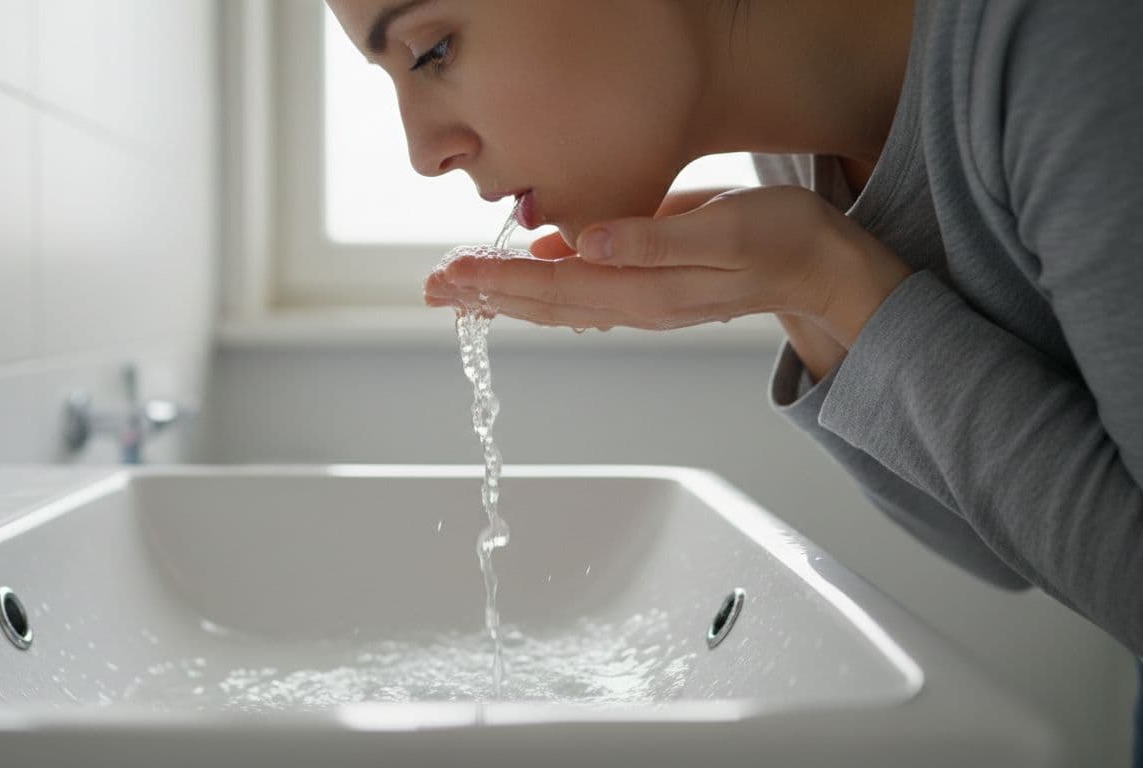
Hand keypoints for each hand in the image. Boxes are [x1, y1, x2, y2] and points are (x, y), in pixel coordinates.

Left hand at [425, 185, 912, 350]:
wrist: (821, 267)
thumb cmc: (781, 239)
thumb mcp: (723, 229)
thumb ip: (653, 237)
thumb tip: (586, 244)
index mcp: (647, 289)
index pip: (554, 290)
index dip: (498, 283)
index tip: (451, 275)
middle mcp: (637, 304)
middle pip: (545, 304)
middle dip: (485, 296)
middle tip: (431, 287)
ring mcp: (642, 302)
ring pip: (559, 304)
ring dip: (505, 296)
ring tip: (459, 289)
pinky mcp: (650, 290)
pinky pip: (582, 296)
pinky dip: (542, 290)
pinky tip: (522, 278)